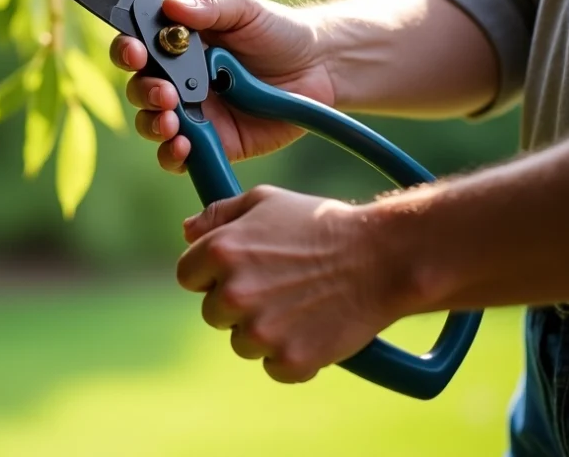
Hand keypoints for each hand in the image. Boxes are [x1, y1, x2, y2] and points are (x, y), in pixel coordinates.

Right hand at [110, 0, 333, 170]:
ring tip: (173, 121)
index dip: (126, 52)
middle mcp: (178, 81)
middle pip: (139, 90)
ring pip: (152, 125)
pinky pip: (178, 156)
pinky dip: (172, 155)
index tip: (134, 53)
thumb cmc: (278, 32)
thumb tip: (170, 6)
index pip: (136, 49)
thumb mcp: (244, 10)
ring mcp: (193, 114)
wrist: (320, 67)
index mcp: (177, 47)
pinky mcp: (212, 143)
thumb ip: (208, 7)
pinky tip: (183, 147)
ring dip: (154, 125)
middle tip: (166, 93)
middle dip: (145, 92)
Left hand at [176, 186, 402, 382]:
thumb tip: (187, 230)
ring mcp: (262, 331)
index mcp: (220, 252)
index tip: (238, 273)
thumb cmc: (320, 223)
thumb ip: (219, 214)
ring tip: (299, 306)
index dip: (211, 275)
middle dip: (238, 304)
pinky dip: (292, 356)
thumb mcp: (265, 201)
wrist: (381, 257)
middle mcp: (233, 293)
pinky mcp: (291, 360)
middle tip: (276, 288)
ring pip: (242, 343)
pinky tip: (313, 329)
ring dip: (264, 331)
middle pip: (213, 313)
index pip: (188, 276)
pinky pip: (275, 367)